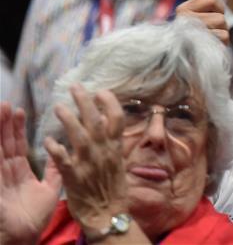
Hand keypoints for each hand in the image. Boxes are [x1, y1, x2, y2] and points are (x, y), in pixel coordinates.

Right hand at [1, 102, 60, 244]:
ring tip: (0, 110)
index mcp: (18, 172)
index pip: (17, 145)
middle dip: (5, 124)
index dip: (17, 128)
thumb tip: (60, 151)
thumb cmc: (34, 218)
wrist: (23, 238)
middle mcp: (6, 172)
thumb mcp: (48, 190)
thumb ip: (54, 170)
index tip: (20, 110)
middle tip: (7, 104)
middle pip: (5, 143)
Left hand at [42, 87, 129, 235]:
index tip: (100, 91)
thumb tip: (106, 125)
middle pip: (96, 120)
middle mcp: (103, 151)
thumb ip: (112, 143)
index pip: (117, 118)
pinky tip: (47, 140)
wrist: (107, 213)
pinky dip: (55, 149)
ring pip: (79, 136)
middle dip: (86, 102)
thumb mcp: (118, 162)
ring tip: (59, 106)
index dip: (109, 102)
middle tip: (76, 87)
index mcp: (115, 147)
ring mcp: (89, 163)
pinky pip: (63, 160)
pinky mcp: (74, 177)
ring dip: (69, 119)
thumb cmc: (112, 188)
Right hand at [177, 0, 228, 44]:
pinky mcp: (199, 47)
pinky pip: (222, 39)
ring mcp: (190, 34)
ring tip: (210, 42)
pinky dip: (221, 45)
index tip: (212, 15)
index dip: (218, 8)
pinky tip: (211, 49)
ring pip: (222, 28)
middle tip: (211, 33)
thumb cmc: (192, 38)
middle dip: (221, 26)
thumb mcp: (194, 16)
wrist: (182, 65)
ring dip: (221, 36)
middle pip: (220, 16)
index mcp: (183, 10)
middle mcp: (183, 20)